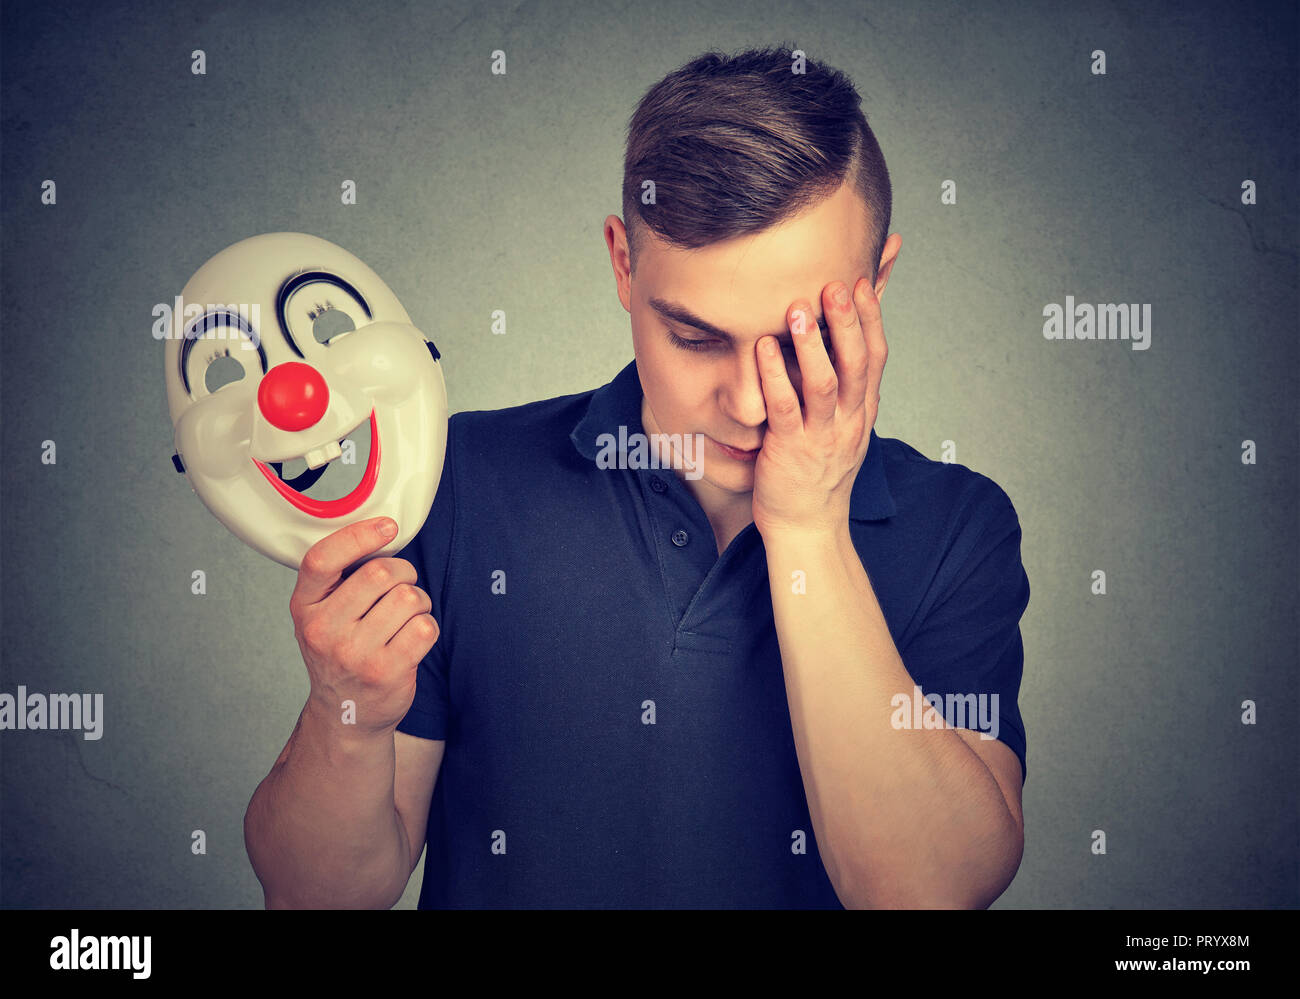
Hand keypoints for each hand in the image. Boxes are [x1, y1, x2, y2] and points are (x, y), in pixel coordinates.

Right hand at [288, 517, 438, 736]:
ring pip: (408, 598)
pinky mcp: (387, 672)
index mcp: (304, 607)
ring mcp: (355, 654)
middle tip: (402, 585)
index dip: (359, 536)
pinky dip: (427, 626)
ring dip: (419, 601)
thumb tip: (382, 532)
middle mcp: (324, 630)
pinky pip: (425, 627)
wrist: (345, 715)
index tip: (388, 527)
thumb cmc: (339, 652)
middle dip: (403, 572)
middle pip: (379, 573)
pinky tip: (413, 637)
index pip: (322, 560)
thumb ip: (340, 578)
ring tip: (408, 616)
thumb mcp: (321, 614)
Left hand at [751, 277, 886, 537]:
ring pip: (824, 384)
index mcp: (862, 412)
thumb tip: (837, 345)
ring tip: (799, 309)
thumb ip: (842, 389)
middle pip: (856, 364)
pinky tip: (762, 349)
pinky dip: (774, 376)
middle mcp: (848, 422)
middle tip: (835, 284)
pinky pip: (785, 409)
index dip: (871, 319)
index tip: (861, 282)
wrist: (807, 527)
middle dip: (847, 322)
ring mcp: (821, 437)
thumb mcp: (842, 427)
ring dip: (812, 345)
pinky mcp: (790, 450)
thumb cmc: (817, 472)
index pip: (875, 358)